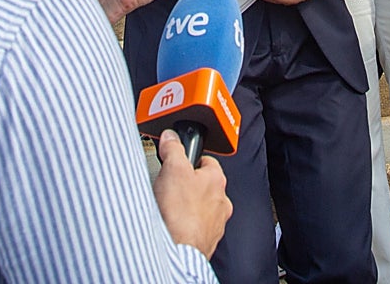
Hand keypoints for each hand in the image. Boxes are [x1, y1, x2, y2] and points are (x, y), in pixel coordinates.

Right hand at [152, 128, 231, 258]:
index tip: (179, 161)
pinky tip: (172, 224)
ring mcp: (215, 223)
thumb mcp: (173, 169)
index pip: (207, 161)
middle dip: (187, 185)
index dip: (191, 159)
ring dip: (187, 207)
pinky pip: (195, 227)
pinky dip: (185, 225)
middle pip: (203, 185)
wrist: (178, 251)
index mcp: (217, 180)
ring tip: (169, 207)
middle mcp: (221, 202)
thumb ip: (173, 148)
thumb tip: (171, 138)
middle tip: (170, 186)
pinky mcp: (206, 240)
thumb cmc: (180, 214)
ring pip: (200, 208)